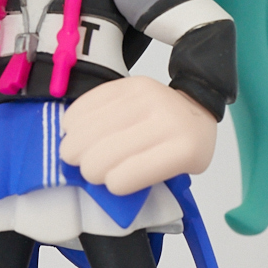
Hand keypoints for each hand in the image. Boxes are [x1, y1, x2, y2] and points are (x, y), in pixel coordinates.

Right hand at [60, 76, 217, 194]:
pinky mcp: (129, 83)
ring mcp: (146, 98)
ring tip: (75, 153)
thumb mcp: (178, 172)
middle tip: (89, 171)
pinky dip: (73, 121)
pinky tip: (73, 130)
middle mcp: (166, 120)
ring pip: (90, 128)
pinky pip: (87, 103)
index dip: (111, 184)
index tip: (111, 184)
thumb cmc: (182, 144)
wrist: (194, 108)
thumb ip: (144, 180)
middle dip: (89, 168)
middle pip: (105, 153)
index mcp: (184, 150)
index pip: (130, 175)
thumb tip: (101, 185)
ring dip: (75, 146)